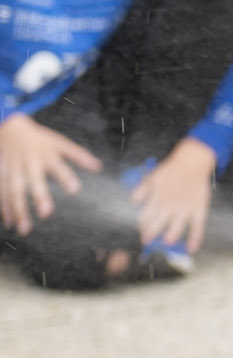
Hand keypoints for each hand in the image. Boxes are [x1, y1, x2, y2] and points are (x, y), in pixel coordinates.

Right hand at [0, 112, 94, 233]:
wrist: (8, 128)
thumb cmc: (39, 140)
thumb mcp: (59, 143)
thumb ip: (78, 155)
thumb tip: (98, 167)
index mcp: (46, 154)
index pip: (58, 166)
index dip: (65, 177)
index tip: (75, 189)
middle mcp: (29, 162)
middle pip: (33, 181)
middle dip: (38, 197)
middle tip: (46, 214)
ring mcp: (13, 169)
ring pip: (13, 191)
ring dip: (18, 210)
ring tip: (25, 229)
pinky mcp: (1, 174)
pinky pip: (1, 192)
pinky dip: (4, 208)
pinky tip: (9, 223)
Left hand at [128, 138, 215, 255]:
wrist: (192, 162)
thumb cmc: (171, 170)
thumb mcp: (152, 178)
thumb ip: (141, 190)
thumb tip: (133, 202)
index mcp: (156, 199)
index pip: (145, 216)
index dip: (141, 225)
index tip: (141, 231)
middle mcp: (169, 206)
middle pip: (158, 223)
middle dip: (151, 233)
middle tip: (147, 241)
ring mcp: (185, 209)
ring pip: (176, 227)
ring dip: (170, 235)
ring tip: (166, 242)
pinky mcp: (199, 209)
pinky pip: (197, 226)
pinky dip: (195, 238)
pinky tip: (191, 248)